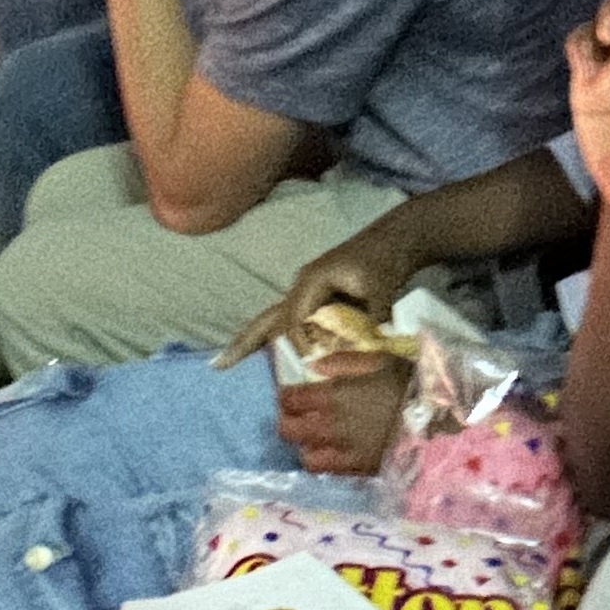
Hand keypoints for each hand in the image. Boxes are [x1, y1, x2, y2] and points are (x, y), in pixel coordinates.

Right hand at [215, 217, 431, 369]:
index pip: (294, 320)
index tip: (311, 363)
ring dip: (253, 343)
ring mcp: (305, 295)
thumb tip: (377, 339)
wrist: (391, 243)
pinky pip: (289, 325)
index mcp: (312, 281)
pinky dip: (275, 341)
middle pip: (267, 319)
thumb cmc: (384, 260)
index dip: (300, 344)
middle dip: (244, 342)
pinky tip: (262, 357)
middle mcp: (301, 288)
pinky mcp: (315, 302)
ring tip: (227, 364)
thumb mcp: (383, 285)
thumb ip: (377, 314)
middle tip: (218, 366)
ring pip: (273, 323)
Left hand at [275, 355, 411, 474]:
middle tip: (300, 416)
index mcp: (333, 396)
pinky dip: (327, 462)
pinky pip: (330, 471)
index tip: (293, 393)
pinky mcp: (359, 471)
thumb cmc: (410, 384)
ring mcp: (344, 453)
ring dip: (307, 446)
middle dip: (289, 421)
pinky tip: (336, 454)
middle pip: (288, 431)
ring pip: (306, 456)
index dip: (286, 396)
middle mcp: (331, 427)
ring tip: (318, 439)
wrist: (440, 421)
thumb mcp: (379, 360)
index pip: (289, 399)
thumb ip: (343, 362)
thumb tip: (315, 366)